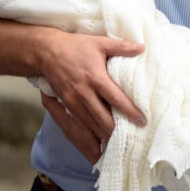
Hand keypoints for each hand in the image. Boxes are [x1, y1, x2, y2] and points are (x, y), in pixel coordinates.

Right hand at [38, 32, 145, 162]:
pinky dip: (87, 139)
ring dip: (103, 138)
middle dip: (116, 132)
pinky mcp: (66, 106)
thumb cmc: (75, 46)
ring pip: (90, 126)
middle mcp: (84, 93)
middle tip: (132, 140)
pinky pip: (78, 126)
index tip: (142, 121)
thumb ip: (121, 46)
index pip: (116, 98)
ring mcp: (73, 101)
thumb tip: (142, 47)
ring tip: (117, 148)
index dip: (129, 111)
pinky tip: (96, 148)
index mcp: (95, 77)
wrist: (47, 52)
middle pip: (103, 118)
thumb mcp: (99, 42)